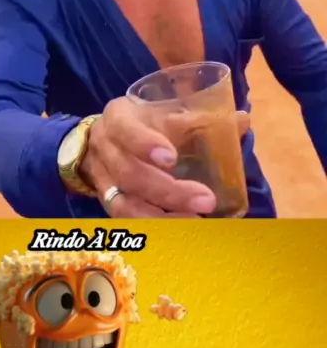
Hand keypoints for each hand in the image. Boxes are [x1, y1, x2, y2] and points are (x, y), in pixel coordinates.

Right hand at [79, 97, 249, 217]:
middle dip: (168, 191)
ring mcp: (102, 180)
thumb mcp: (164, 112)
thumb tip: (244, 119)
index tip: (172, 158)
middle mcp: (104, 149)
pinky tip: (180, 235)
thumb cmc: (143, 123)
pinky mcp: (107, 204)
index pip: (125, 131)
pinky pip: (126, 222)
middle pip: (129, 174)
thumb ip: (200, 117)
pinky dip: (153, 228)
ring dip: (162, 217)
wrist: (105, 140)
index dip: (145, 145)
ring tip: (197, 223)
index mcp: (118, 118)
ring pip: (125, 204)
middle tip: (206, 200)